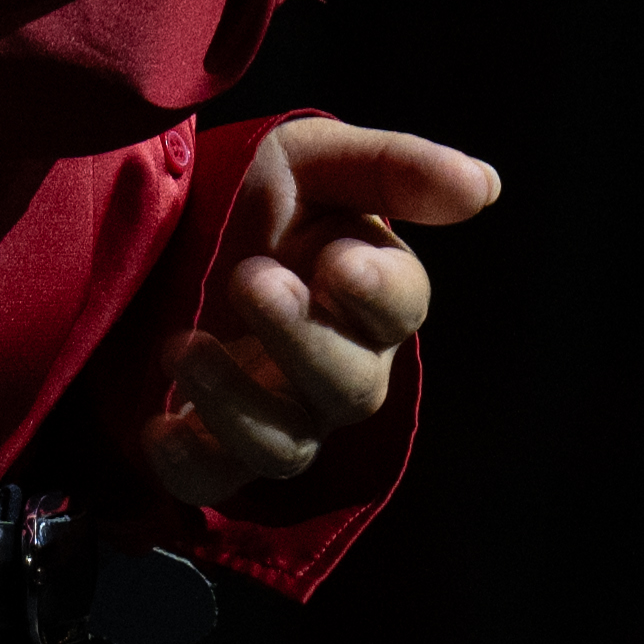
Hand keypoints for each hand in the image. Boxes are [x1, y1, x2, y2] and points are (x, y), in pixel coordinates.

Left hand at [142, 117, 502, 509]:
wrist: (164, 235)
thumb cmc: (255, 198)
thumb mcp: (310, 160)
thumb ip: (394, 169)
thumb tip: (485, 186)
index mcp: (370, 294)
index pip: (403, 305)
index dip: (376, 291)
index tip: (337, 261)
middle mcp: (339, 366)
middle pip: (350, 386)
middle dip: (303, 339)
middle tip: (250, 279)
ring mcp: (279, 415)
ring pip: (287, 445)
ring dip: (237, 402)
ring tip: (181, 345)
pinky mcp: (215, 449)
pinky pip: (214, 482)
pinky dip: (189, 466)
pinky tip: (159, 428)